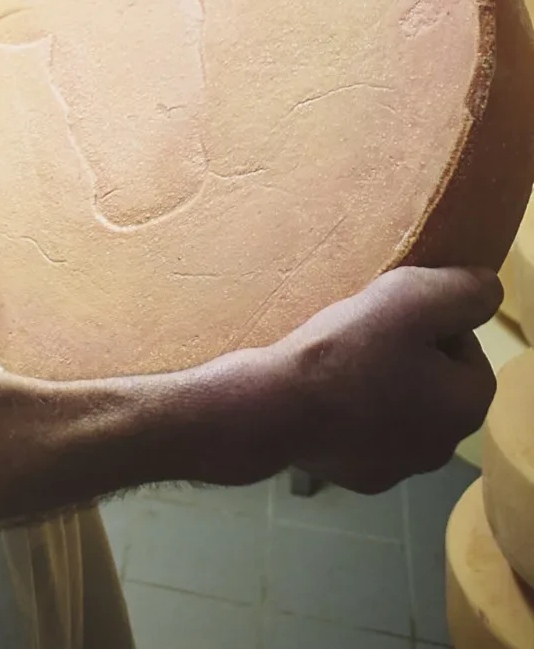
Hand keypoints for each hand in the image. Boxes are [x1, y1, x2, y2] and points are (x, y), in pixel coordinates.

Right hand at [253, 267, 500, 493]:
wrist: (276, 408)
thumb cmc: (346, 351)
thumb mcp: (409, 298)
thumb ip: (463, 291)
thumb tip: (489, 290)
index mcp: (466, 405)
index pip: (469, 352)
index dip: (434, 324)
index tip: (394, 312)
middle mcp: (444, 447)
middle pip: (437, 384)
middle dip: (410, 358)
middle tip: (365, 332)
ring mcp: (401, 468)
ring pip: (403, 411)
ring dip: (382, 386)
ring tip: (340, 360)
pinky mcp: (361, 476)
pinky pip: (368, 435)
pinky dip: (353, 414)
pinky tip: (324, 394)